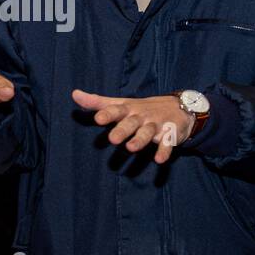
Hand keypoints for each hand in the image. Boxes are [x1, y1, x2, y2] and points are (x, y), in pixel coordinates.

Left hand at [72, 89, 193, 164]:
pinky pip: (167, 144)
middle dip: (122, 130)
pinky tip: (159, 160)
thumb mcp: (121, 103)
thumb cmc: (142, 108)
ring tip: (131, 148)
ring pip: (147, 133)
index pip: (116, 110)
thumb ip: (98, 102)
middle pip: (131, 123)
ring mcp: (156, 125)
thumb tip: (74, 94)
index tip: (97, 119)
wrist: (179, 107)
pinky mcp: (170, 134)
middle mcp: (141, 116)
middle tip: (112, 139)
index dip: (107, 114)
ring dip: (140, 140)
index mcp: (129, 109)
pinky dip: (164, 151)